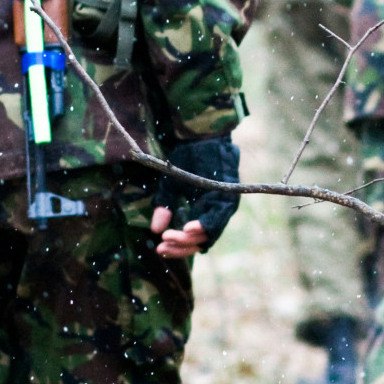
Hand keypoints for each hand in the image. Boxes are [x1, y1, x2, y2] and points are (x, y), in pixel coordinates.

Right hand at [151, 135, 240, 255]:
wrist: (199, 134)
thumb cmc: (187, 158)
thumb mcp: (171, 186)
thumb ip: (164, 207)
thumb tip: (155, 230)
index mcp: (206, 212)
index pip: (194, 240)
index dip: (177, 248)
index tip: (159, 248)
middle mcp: (218, 212)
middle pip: (202, 243)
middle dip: (181, 247)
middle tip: (162, 246)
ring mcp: (225, 205)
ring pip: (210, 234)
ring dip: (189, 239)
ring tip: (170, 237)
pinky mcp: (228, 195)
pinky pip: (217, 218)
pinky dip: (203, 226)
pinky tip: (187, 228)